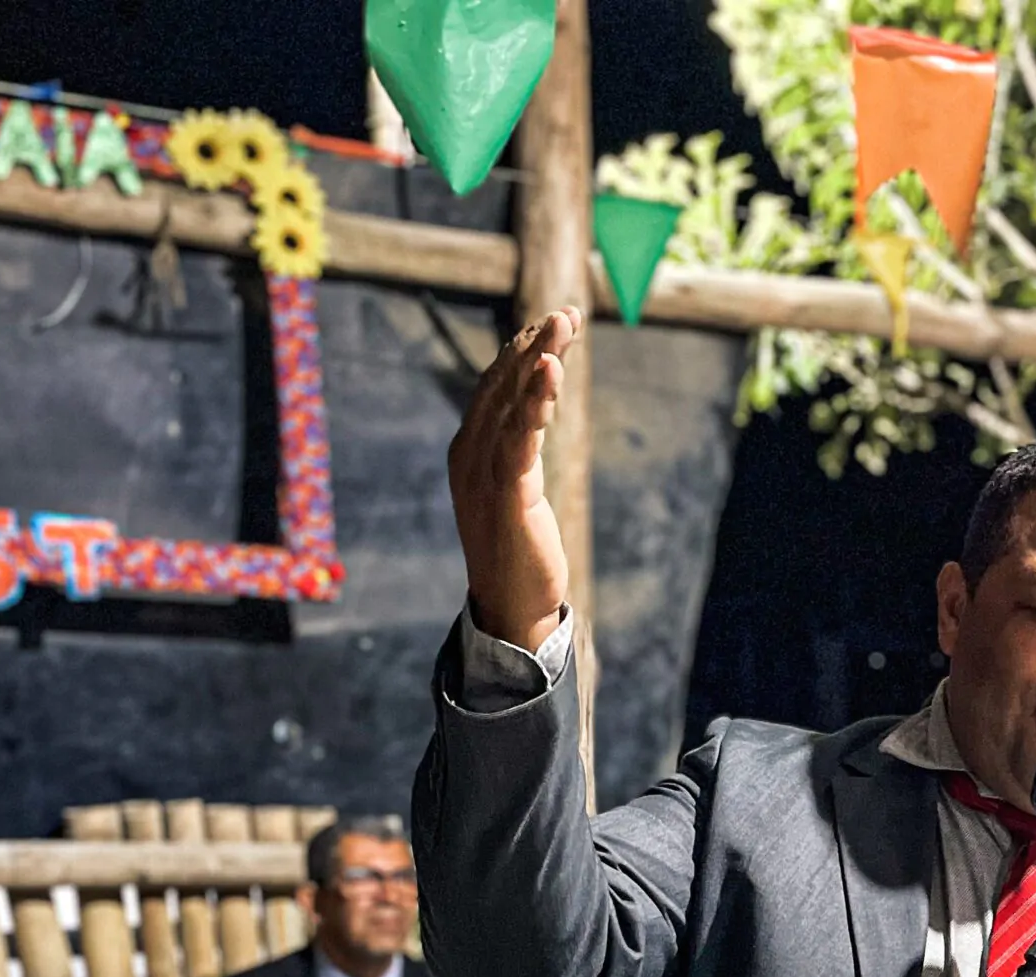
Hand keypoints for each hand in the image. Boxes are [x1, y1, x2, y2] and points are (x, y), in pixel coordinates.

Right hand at [447, 305, 581, 652]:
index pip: (494, 385)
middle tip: (567, 312)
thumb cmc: (516, 547)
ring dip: (538, 358)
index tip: (554, 322)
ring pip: (511, 402)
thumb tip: (533, 409)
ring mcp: (483, 473)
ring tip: (563, 323)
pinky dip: (534, 402)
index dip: (522, 349)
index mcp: (468, 448)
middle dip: (534, 343)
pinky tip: (550, 372)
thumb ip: (517, 447)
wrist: (509, 606)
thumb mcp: (514, 486)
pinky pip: (521, 439)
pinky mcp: (507, 495)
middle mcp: (469, 453)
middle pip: (502, 384)